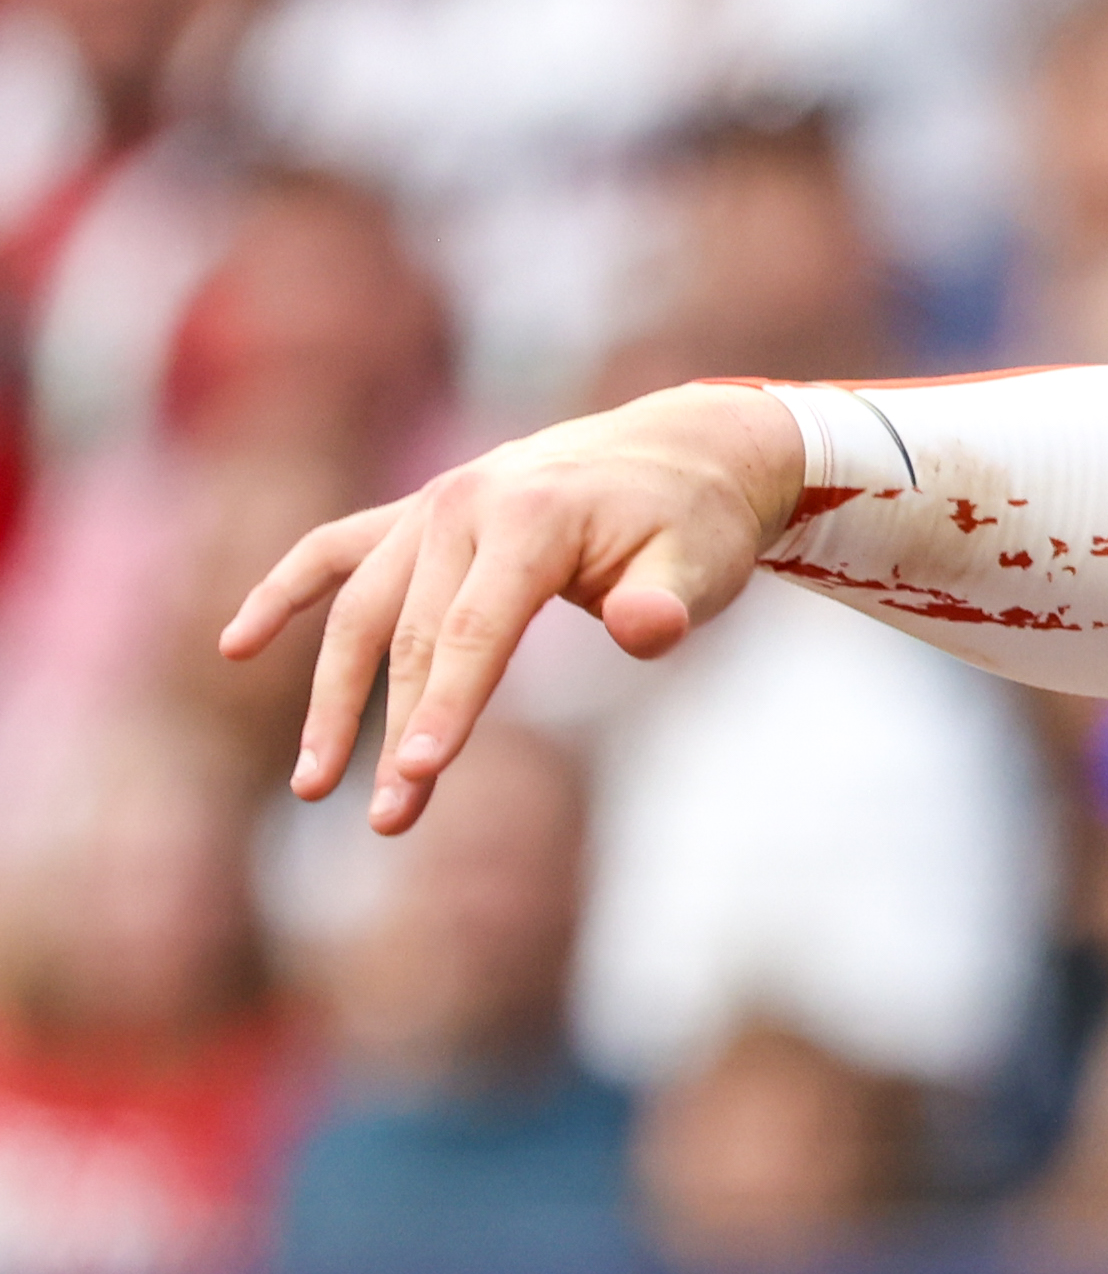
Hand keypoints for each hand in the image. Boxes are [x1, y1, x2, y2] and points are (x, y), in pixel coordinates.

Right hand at [219, 378, 807, 832]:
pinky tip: (237, 645)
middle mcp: (462, 507)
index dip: (447, 706)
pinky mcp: (416, 517)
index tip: (419, 774)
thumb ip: (669, 605)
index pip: (475, 630)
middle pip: (413, 636)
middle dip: (394, 733)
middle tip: (388, 823)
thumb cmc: (694, 523)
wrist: (681, 449)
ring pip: (363, 610)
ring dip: (333, 698)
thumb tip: (645, 631)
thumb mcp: (703, 564)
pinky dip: (285, 594)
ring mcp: (430, 508)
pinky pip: (333, 552)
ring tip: (312, 786)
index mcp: (530, 520)